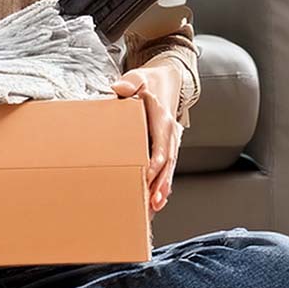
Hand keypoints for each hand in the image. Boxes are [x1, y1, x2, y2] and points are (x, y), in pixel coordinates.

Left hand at [112, 62, 183, 213]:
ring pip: (167, 171)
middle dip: (161, 185)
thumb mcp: (139, 77)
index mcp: (163, 120)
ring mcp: (169, 143)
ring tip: (153, 210)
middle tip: (153, 203)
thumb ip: (131, 82)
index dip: (155, 162)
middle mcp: (169, 134)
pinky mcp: (164, 148)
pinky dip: (160, 186)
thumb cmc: (148, 82)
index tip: (146, 176)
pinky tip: (153, 203)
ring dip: (161, 190)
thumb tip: (120, 88)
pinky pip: (164, 169)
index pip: (162, 145)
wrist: (167, 81)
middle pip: (167, 164)